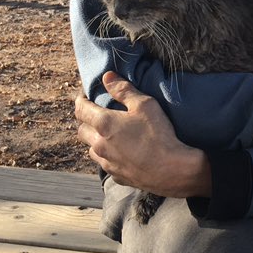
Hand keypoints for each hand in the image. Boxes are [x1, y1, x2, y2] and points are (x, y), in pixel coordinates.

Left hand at [74, 71, 210, 197]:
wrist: (171, 170)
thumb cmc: (158, 134)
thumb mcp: (145, 104)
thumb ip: (124, 90)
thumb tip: (107, 77)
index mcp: (103, 124)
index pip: (81, 109)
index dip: (81, 100)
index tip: (85, 95)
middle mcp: (99, 145)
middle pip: (81, 130)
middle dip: (86, 119)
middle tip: (96, 112)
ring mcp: (106, 163)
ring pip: (91, 148)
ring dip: (95, 139)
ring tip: (108, 133)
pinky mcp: (116, 176)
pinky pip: (105, 163)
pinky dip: (108, 155)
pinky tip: (121, 152)